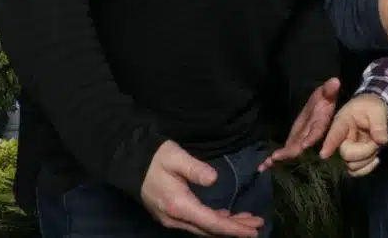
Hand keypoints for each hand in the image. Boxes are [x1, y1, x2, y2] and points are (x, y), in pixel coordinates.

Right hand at [141, 141, 263, 236]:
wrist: (130, 162)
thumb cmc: (155, 158)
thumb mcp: (175, 157)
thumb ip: (195, 168)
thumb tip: (214, 178)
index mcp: (179, 206)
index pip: (212, 223)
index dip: (234, 228)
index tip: (253, 230)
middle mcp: (176, 218)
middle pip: (211, 229)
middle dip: (235, 229)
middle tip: (258, 225)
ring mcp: (172, 218)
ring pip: (204, 227)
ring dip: (226, 225)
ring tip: (248, 221)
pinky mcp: (171, 214)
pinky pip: (197, 223)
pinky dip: (214, 222)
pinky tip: (225, 217)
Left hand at [257, 77, 340, 171]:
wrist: (322, 107)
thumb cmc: (324, 99)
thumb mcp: (326, 92)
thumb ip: (329, 90)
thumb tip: (335, 81)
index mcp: (319, 123)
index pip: (316, 131)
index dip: (311, 138)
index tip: (304, 145)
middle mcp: (309, 135)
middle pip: (300, 146)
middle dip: (289, 152)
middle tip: (277, 157)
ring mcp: (300, 140)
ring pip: (290, 152)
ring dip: (279, 159)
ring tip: (266, 165)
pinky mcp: (293, 142)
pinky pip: (284, 152)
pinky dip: (274, 160)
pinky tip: (262, 167)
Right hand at [319, 94, 387, 176]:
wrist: (375, 112)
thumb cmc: (372, 108)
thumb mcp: (377, 111)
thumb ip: (379, 125)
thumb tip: (382, 141)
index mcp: (343, 122)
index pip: (335, 133)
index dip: (329, 144)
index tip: (323, 155)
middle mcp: (341, 138)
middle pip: (346, 154)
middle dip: (365, 152)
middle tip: (376, 143)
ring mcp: (346, 150)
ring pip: (351, 165)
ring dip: (367, 160)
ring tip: (376, 147)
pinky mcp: (352, 159)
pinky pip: (355, 172)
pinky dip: (366, 169)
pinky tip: (375, 159)